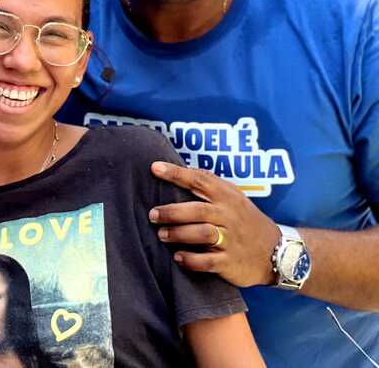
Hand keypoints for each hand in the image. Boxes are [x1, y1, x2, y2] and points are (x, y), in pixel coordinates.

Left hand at [149, 161, 278, 287]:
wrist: (278, 252)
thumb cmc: (245, 220)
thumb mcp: (234, 197)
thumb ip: (209, 185)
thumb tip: (176, 170)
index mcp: (227, 197)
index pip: (200, 180)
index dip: (176, 173)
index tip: (155, 168)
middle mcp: (230, 216)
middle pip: (198, 210)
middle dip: (172, 212)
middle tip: (152, 215)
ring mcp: (232, 240)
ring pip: (203, 234)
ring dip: (179, 234)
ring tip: (162, 235)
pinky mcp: (231, 262)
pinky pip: (209, 262)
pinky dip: (191, 260)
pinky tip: (178, 257)